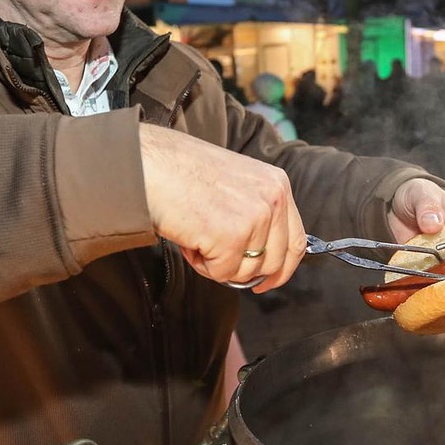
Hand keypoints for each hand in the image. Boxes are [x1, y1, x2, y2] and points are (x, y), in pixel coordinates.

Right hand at [141, 125, 305, 291]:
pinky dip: (202, 265)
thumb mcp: (235, 182)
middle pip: (274, 261)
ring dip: (218, 263)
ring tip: (196, 236)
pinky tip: (189, 240)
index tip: (265, 281)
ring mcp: (255, 218)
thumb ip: (255, 211)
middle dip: (244, 270)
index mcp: (277, 184)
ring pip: (246, 270)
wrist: (148, 163)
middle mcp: (273, 199)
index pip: (296, 241)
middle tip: (215, 259)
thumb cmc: (179, 170)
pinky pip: (222, 273)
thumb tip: (257, 253)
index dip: (282, 268)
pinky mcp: (232, 237)